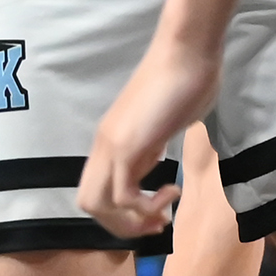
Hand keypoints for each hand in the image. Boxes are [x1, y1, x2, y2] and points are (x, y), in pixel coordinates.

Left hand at [79, 33, 220, 239]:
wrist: (187, 51)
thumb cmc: (185, 77)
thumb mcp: (165, 121)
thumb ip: (155, 141)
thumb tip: (159, 152)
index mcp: (112, 138)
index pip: (98, 190)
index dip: (123, 212)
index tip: (158, 211)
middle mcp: (104, 144)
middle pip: (88, 203)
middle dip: (122, 225)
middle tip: (158, 220)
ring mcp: (113, 144)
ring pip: (96, 204)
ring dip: (131, 221)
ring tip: (164, 212)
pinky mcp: (127, 145)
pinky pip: (124, 197)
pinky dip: (148, 206)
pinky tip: (174, 191)